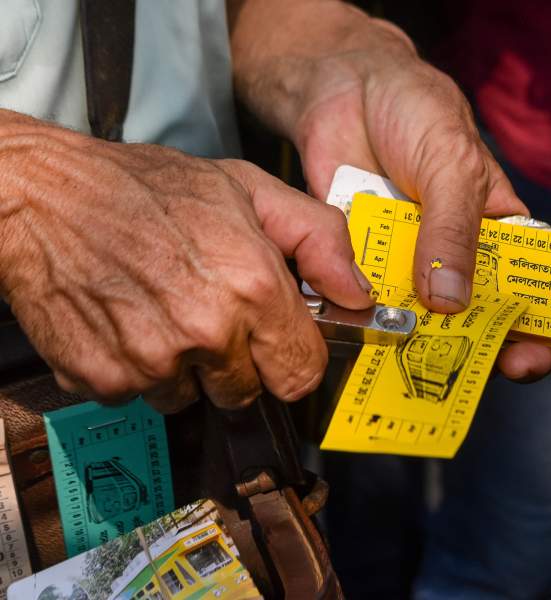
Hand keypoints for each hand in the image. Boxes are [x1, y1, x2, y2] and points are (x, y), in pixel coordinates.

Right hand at [0, 110, 372, 412]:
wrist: (41, 195)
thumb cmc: (144, 188)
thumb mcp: (248, 190)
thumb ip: (317, 240)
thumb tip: (356, 293)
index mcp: (252, 286)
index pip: (302, 373)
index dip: (292, 360)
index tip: (278, 347)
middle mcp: (207, 331)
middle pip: (247, 392)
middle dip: (237, 364)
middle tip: (208, 314)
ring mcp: (153, 361)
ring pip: (191, 397)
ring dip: (183, 368)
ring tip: (160, 309)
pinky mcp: (104, 379)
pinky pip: (139, 395)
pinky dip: (135, 368)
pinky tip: (126, 320)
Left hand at [228, 0, 550, 380]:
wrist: (342, 85)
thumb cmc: (414, 110)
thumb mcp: (450, 164)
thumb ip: (453, 230)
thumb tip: (451, 301)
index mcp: (496, 228)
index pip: (528, 286)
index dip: (539, 325)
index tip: (534, 355)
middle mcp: (453, 254)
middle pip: (475, 315)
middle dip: (479, 349)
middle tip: (477, 375)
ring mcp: (406, 262)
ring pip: (417, 317)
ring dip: (417, 343)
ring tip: (417, 367)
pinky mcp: (359, 262)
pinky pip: (363, 300)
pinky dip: (362, 321)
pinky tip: (363, 340)